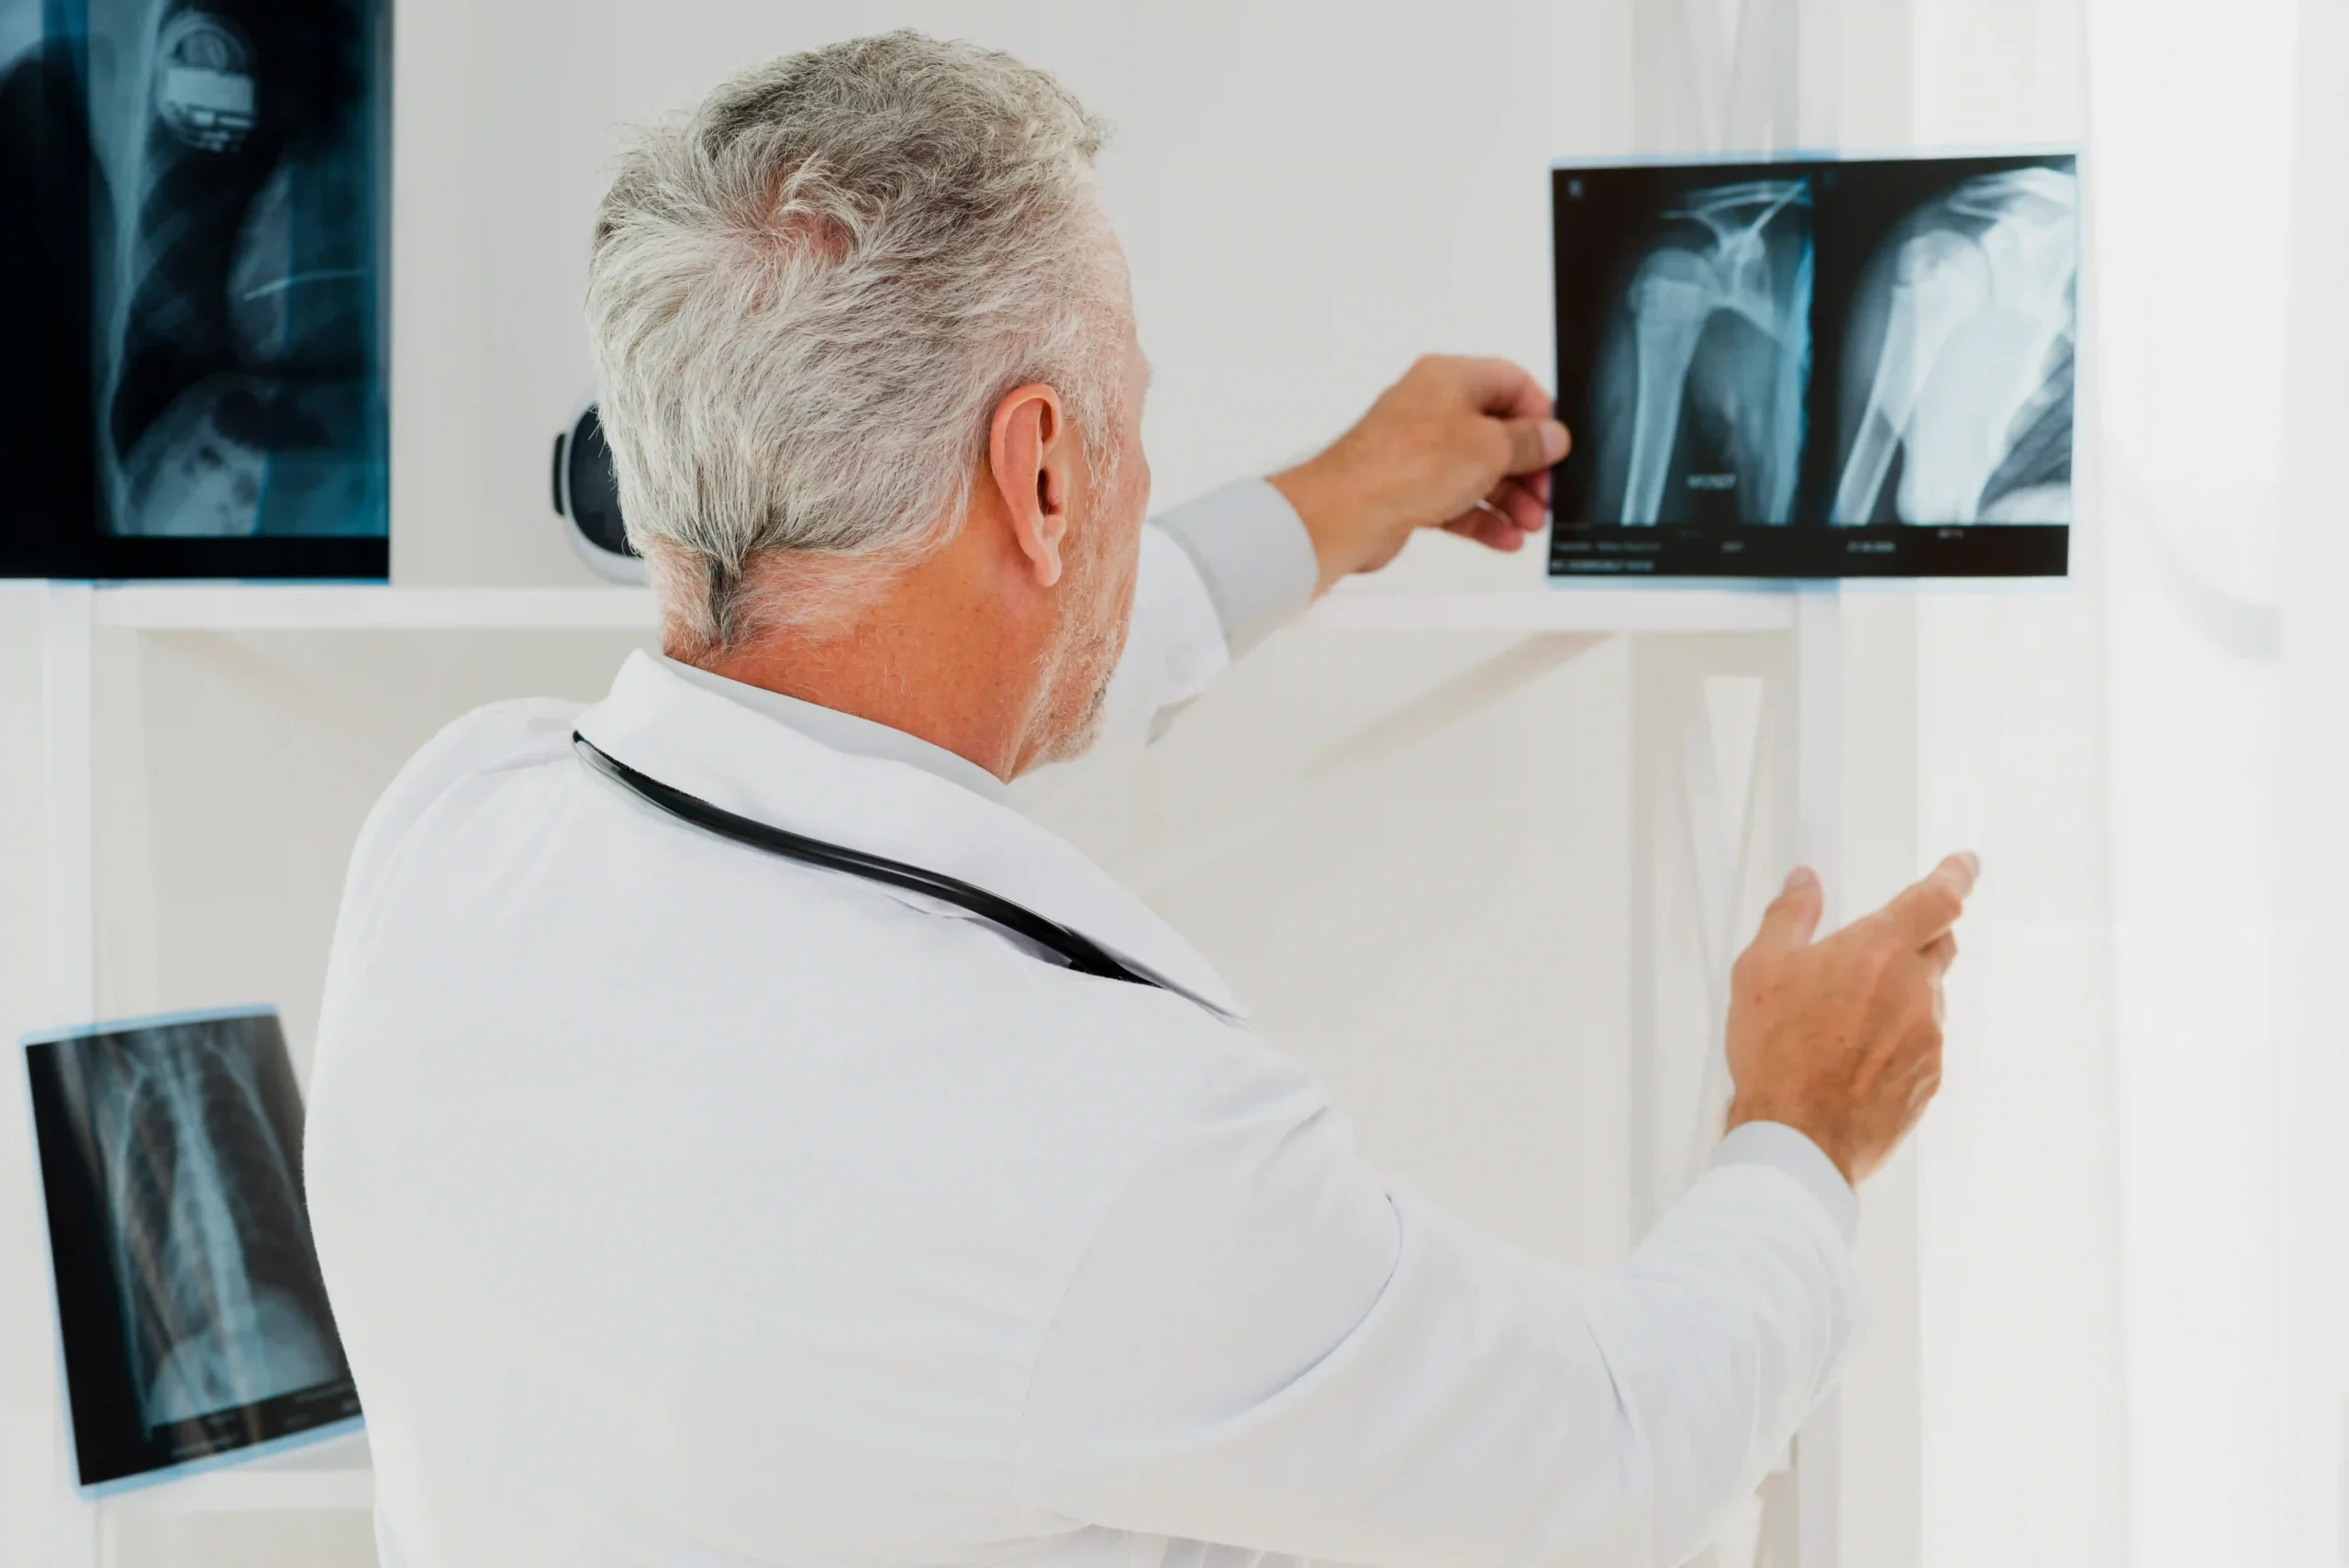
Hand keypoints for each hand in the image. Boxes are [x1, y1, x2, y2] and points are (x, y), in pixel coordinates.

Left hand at [1268, 355, 1570, 591]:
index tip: (1555, 445)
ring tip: (1530, 521)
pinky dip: (1482, 518)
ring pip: (1477, 470)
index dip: (1539, 415)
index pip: (1511, 383)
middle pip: (1496, 431)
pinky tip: (1504, 536)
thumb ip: (1527, 442)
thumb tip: (1551, 437)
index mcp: (1449, 377)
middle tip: (1545, 491)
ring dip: (1509, 498)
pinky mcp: (1408, 488)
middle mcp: (1431, 408)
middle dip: (1526, 467)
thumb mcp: (1488, 447)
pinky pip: (1457, 499)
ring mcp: (1418, 450)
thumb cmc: (1400, 465)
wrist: (1346, 512)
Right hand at [1722, 854, 1978, 1185]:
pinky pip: (1922, 1044)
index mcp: (1879, 950)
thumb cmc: (1776, 1050)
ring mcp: (1929, 1037)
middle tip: (1885, 946)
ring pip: (1927, 998)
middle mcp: (1916, 989)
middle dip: (1921, 936)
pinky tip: (1854, 1058)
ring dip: (1900, 996)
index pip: (1938, 897)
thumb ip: (1789, 915)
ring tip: (1845, 1021)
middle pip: (1940, 945)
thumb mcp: (1760, 968)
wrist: (1799, 1138)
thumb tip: (1804, 881)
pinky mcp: (1929, 1079)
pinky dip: (1897, 1040)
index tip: (1966, 862)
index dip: (1956, 874)